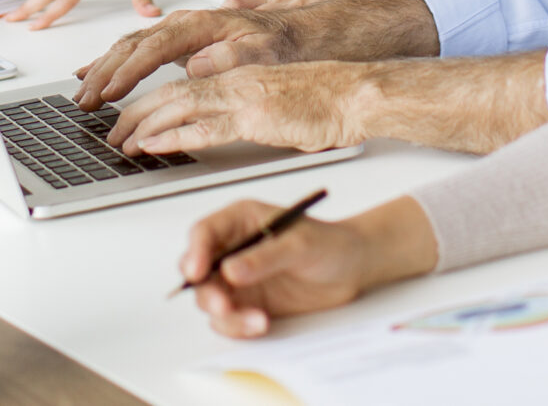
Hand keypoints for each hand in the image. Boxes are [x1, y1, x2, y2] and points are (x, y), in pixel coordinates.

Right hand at [73, 7, 302, 109]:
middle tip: (85, 100)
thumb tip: (199, 64)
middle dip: (105, 73)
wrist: (295, 29)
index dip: (130, 70)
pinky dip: (111, 64)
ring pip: (128, 48)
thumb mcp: (267, 49)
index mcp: (201, 25)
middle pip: (133, 46)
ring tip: (82, 94)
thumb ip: (234, 56)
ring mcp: (176, 32)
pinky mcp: (175, 42)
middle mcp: (183, 24)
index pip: (156, 47)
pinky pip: (134, 51)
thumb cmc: (281, 41)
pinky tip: (93, 75)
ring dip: (102, 70)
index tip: (111, 91)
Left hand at [112, 63, 369, 155]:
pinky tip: (152, 145)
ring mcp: (242, 95)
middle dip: (131, 108)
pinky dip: (173, 136)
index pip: (176, 77)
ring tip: (119, 142)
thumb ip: (239, 96)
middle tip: (106, 129)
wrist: (356, 94)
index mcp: (233, 70)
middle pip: (168, 88)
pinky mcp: (256, 118)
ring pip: (178, 104)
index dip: (142, 88)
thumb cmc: (322, 98)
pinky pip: (206, 127)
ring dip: (142, 124)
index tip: (118, 105)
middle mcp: (232, 77)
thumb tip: (214, 106)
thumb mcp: (270, 93)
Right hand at [183, 197, 435, 338]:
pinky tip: (262, 322)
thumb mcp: (299, 245)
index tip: (196, 272)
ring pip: (211, 300)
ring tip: (256, 319)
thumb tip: (230, 271)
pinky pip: (230, 320)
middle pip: (200, 271)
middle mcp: (234, 250)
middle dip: (207, 291)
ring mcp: (239, 280)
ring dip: (226, 314)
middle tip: (223, 305)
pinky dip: (240, 326)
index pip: (205, 233)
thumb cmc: (329, 243)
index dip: (195, 252)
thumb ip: (264, 257)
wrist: (353, 268)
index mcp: (240, 221)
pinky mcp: (250, 304)